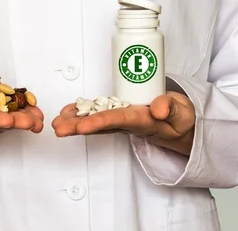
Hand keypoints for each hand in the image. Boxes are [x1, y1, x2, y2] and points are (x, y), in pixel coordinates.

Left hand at [52, 92, 195, 155]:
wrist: (179, 123)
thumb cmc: (179, 117)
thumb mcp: (181, 112)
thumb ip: (170, 108)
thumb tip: (157, 109)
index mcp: (142, 122)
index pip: (118, 121)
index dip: (99, 123)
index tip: (82, 126)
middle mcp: (127, 123)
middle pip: (99, 124)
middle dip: (78, 126)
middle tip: (58, 128)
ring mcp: (120, 119)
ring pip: (94, 120)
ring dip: (74, 121)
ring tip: (56, 122)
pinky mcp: (118, 113)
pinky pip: (96, 113)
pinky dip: (80, 112)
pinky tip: (66, 112)